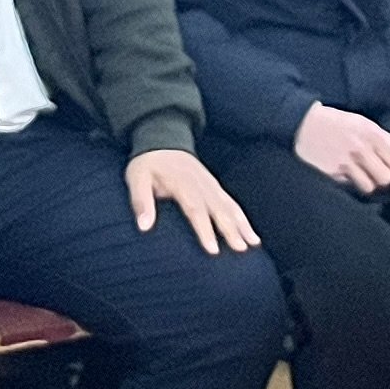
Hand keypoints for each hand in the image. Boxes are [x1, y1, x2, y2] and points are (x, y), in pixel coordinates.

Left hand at [129, 149, 256, 251]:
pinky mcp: (215, 186)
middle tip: (240, 249)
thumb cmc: (148, 163)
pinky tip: (250, 232)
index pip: (195, 209)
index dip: (205, 230)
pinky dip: (242, 217)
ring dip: (242, 224)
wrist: (162, 138)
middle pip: (219, 209)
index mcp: (182, 183)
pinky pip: (231, 202)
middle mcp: (201, 184)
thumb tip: (144, 226)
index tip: (213, 250)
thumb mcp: (136, 178)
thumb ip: (141, 201)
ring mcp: (211, 184)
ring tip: (253, 243)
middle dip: (231, 230)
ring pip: (230, 206)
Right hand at [293, 104, 389, 192]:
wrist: (304, 123)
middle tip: (376, 173)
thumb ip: (389, 142)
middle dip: (383, 178)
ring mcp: (345, 162)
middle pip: (386, 178)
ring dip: (367, 183)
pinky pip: (349, 186)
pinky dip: (350, 182)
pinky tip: (344, 172)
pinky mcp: (331, 173)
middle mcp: (359, 148)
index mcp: (371, 133)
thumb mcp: (365, 124)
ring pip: (369, 186)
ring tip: (361, 174)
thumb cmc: (339, 124)